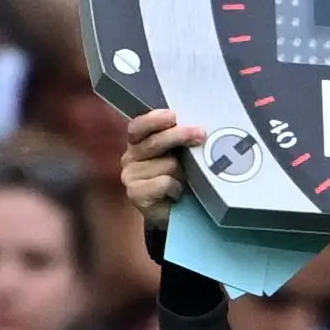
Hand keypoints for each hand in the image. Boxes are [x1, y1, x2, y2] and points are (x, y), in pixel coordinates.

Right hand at [122, 107, 204, 229]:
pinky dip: (175, 188)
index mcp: (138, 142)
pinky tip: (176, 194)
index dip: (154, 120)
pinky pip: (164, 183)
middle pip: (155, 141)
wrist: (172, 213)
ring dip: (181, 172)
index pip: (139, 126)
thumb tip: (198, 128)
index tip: (173, 116)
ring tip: (183, 181)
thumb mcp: (177, 154)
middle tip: (200, 134)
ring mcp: (130, 176)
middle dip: (179, 136)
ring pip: (166, 164)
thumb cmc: (176, 178)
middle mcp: (130, 157)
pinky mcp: (135, 194)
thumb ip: (178, 139)